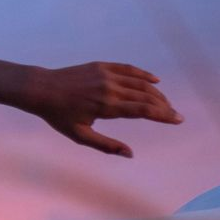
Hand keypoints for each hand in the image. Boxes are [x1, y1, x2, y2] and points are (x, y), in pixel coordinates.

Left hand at [22, 61, 181, 157]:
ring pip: (140, 82)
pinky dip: (143, 74)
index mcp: (106, 106)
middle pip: (146, 96)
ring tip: (165, 103)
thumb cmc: (59, 116)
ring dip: (156, 92)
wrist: (41, 89)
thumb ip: (106, 146)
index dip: (163, 115)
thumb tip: (130, 154)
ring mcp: (106, 74)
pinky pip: (128, 69)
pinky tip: (154, 81)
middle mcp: (109, 88)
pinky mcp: (101, 66)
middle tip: (175, 114)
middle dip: (164, 106)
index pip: (143, 110)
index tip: (178, 119)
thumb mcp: (80, 136)